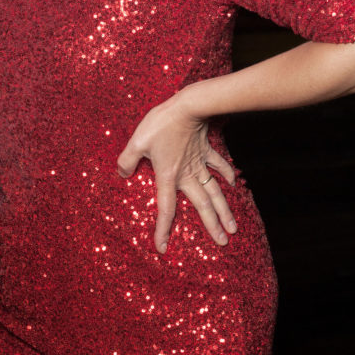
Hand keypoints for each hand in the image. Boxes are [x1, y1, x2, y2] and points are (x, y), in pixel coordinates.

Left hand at [117, 93, 236, 252]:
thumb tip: (121, 173)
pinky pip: (219, 166)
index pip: (166, 209)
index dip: (163, 230)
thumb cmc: (161, 124)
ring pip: (215, 192)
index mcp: (168, 176)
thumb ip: (127, 160)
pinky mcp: (206, 151)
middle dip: (212, 226)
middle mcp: (187, 175)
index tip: (162, 248)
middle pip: (202, 206)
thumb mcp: (136, 142)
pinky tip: (233, 185)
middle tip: (223, 243)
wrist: (187, 106)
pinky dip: (227, 176)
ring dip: (225, 211)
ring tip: (233, 227)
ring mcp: (200, 164)